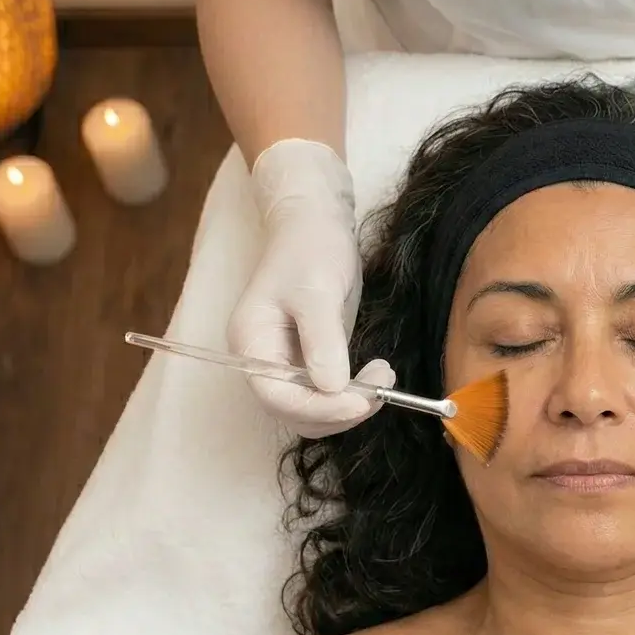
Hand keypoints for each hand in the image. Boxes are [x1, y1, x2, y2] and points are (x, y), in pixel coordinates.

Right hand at [228, 140, 396, 438]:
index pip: (277, 397)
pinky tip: (376, 373)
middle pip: (294, 412)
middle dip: (339, 410)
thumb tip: (332, 387)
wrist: (315, 222)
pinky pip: (327, 394)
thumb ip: (322, 340)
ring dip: (350, 406)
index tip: (362, 402)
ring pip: (313, 410)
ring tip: (383, 377)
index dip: (319, 408)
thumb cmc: (311, 247)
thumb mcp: (318, 289)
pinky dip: (353, 394)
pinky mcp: (309, 360)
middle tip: (382, 389)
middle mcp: (263, 359)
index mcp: (250, 342)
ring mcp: (284, 362)